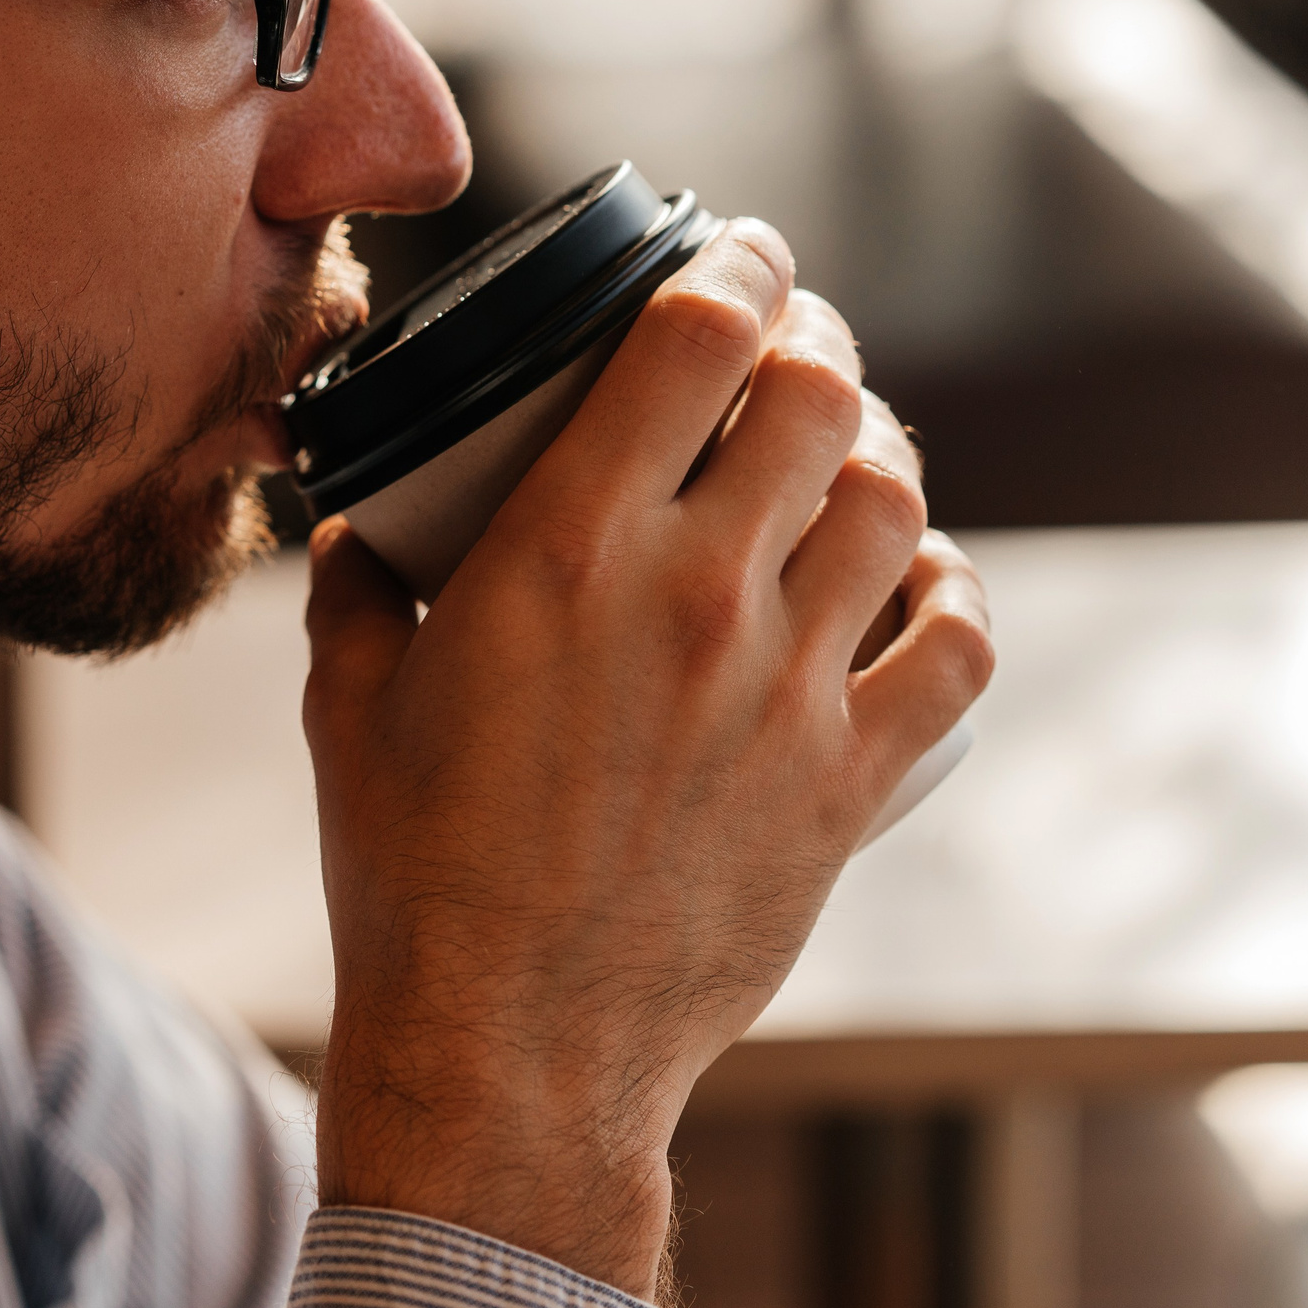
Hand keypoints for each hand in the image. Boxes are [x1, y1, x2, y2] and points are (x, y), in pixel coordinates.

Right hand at [300, 219, 992, 1295]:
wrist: (507, 1054)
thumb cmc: (411, 878)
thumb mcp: (349, 705)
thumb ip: (353, 585)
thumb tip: (354, 521)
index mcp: (565, 550)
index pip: (698, 336)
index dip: (740, 264)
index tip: (741, 253)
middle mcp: (694, 597)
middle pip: (819, 396)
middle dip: (816, 340)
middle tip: (794, 347)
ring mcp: (787, 692)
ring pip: (893, 502)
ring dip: (879, 450)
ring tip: (848, 449)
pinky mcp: (847, 786)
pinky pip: (958, 649)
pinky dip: (953, 593)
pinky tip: (922, 580)